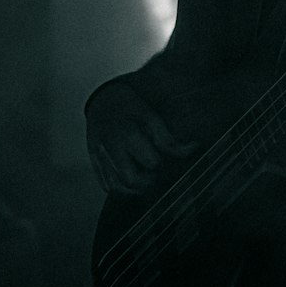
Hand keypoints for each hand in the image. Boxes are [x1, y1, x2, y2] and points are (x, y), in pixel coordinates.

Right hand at [86, 81, 197, 195]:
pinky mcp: (94, 161)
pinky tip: (130, 180)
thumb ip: (167, 136)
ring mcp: (100, 156)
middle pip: (132, 179)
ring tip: (145, 179)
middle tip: (156, 173)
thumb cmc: (128, 105)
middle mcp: (112, 148)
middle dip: (149, 181)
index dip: (162, 163)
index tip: (169, 159)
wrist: (100, 98)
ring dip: (135, 188)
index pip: (152, 162)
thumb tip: (191, 148)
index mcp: (129, 134)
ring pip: (117, 186)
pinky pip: (106, 184)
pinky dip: (120, 188)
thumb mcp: (150, 114)